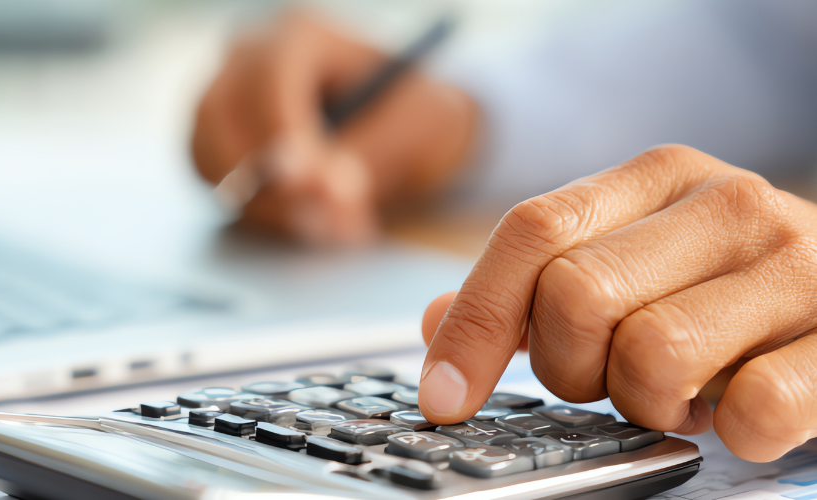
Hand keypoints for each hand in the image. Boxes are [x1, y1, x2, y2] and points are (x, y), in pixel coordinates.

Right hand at [191, 12, 476, 244]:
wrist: (409, 133)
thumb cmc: (420, 115)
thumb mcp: (420, 127)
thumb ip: (368, 151)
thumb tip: (320, 188)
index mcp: (303, 33)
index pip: (270, 76)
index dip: (283, 132)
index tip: (308, 183)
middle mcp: (249, 57)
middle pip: (220, 113)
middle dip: (269, 179)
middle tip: (324, 223)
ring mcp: (224, 98)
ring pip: (209, 156)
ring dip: (267, 205)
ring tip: (333, 229)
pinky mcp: (217, 143)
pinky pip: (214, 182)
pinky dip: (260, 213)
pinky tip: (312, 223)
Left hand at [418, 145, 816, 461]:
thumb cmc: (721, 283)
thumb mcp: (628, 259)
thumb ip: (532, 287)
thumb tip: (436, 322)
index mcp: (655, 177)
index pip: (532, 232)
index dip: (476, 322)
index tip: (444, 395)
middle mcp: (724, 205)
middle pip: (576, 295)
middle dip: (572, 366)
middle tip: (608, 376)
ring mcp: (792, 266)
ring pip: (653, 353)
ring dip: (646, 401)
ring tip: (678, 388)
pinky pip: (755, 409)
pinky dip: (730, 431)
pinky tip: (738, 408)